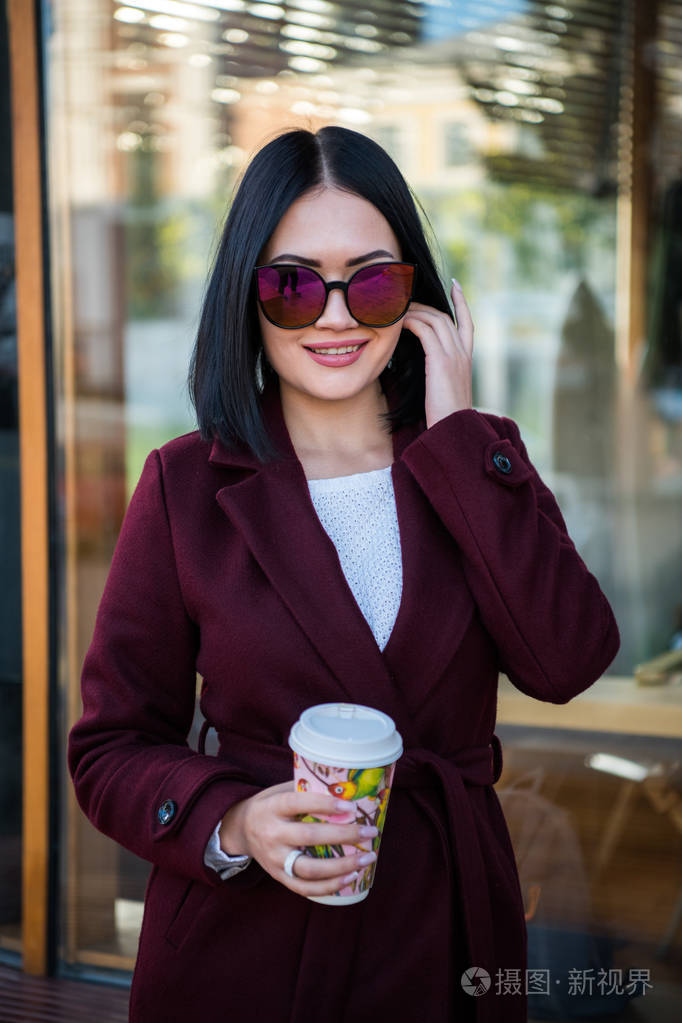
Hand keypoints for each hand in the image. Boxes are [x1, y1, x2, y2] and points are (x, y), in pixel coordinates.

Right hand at [219, 781, 377, 897]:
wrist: (240, 830)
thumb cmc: (271, 805)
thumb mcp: (280, 791)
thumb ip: (306, 790)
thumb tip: (346, 788)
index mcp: (272, 807)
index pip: (299, 803)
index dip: (325, 804)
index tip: (352, 806)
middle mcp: (271, 834)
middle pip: (309, 837)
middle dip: (344, 835)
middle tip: (370, 832)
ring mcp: (274, 859)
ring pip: (309, 868)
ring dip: (342, 866)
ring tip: (367, 858)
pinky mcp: (279, 877)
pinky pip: (305, 888)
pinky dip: (330, 886)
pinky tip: (351, 877)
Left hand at [402, 278, 473, 428]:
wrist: (453, 431)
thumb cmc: (444, 419)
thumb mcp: (442, 392)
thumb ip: (436, 376)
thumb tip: (420, 371)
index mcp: (466, 361)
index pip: (467, 323)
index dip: (461, 303)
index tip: (455, 285)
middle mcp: (463, 354)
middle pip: (446, 316)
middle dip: (426, 304)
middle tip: (405, 299)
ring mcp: (454, 356)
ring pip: (435, 319)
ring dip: (414, 311)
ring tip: (397, 309)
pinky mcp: (442, 361)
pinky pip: (425, 330)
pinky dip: (411, 322)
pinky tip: (399, 322)